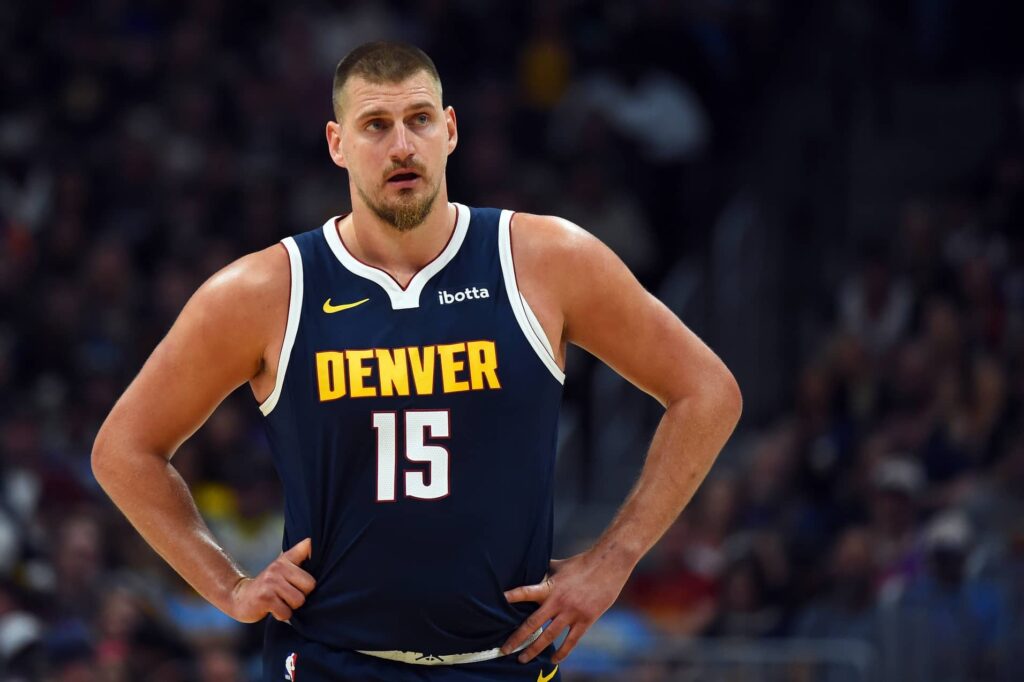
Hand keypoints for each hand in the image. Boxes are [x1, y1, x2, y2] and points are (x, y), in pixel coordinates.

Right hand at [228, 538, 315, 622]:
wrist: (239, 597)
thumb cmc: (268, 584)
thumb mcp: (281, 566)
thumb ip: (298, 555)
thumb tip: (311, 541)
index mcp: (285, 560)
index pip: (307, 548)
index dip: (313, 554)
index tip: (310, 564)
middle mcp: (278, 568)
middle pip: (310, 585)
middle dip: (302, 594)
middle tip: (288, 595)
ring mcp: (271, 582)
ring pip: (299, 601)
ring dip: (291, 607)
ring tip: (280, 602)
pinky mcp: (265, 598)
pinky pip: (286, 612)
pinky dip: (281, 615)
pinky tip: (273, 609)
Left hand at [500, 550, 630, 663]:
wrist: (608, 565)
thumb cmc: (583, 563)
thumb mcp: (560, 566)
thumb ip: (545, 571)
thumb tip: (532, 569)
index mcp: (550, 586)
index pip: (526, 592)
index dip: (512, 596)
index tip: (499, 601)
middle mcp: (558, 602)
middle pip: (533, 624)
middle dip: (517, 638)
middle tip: (505, 649)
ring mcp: (572, 612)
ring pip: (549, 636)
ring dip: (534, 649)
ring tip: (523, 658)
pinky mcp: (586, 620)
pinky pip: (571, 641)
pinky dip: (562, 652)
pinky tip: (554, 660)